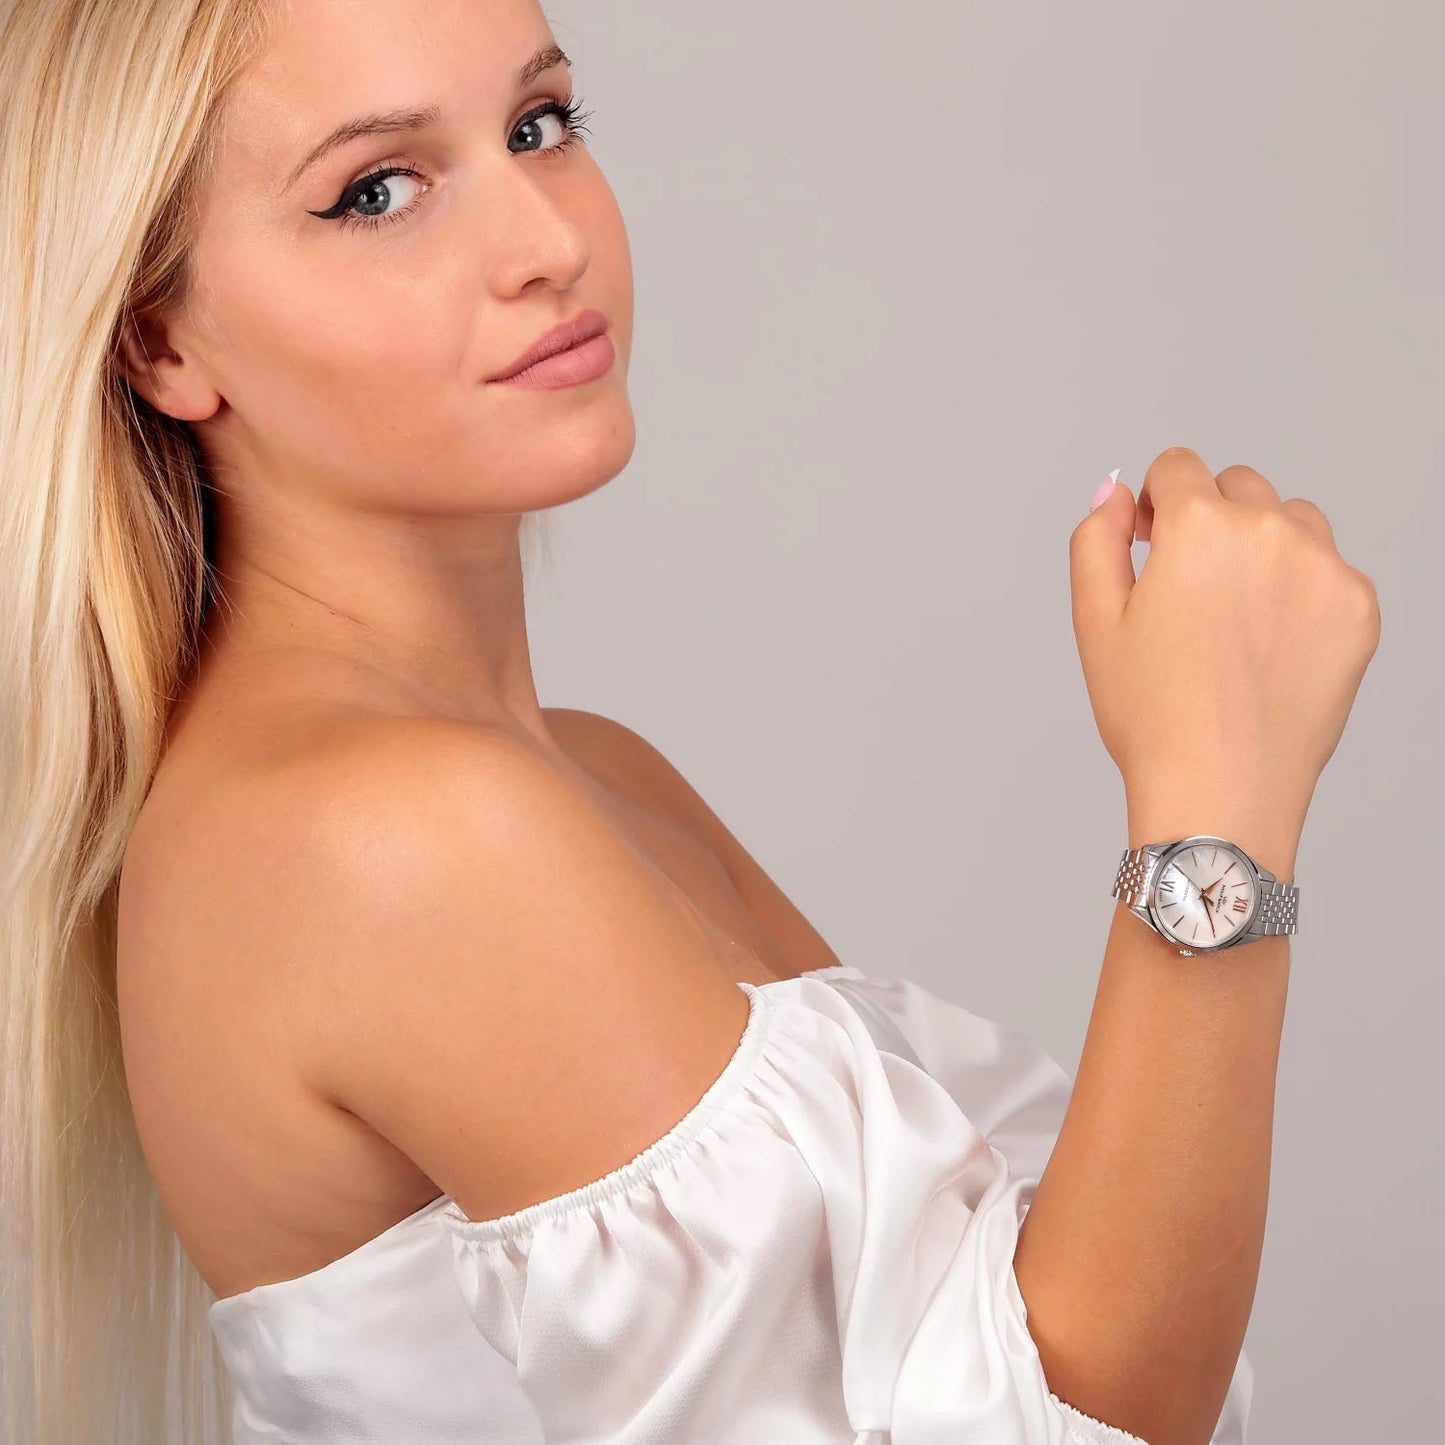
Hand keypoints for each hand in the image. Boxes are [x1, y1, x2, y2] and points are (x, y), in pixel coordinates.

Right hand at [1070, 448, 1380, 859]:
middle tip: (1187, 589)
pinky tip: (1267, 646)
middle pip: (1236, 486)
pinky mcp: (1357, 608)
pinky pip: (1328, 570)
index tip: (1148, 543)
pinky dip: (1299, 591)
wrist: (1221, 790)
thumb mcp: (1095, 622)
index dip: (1153, 503)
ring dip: (1260, 545)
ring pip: (1290, 520)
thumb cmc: (1152, 715)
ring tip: (1232, 617)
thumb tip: (1113, 494)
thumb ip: (1095, 539)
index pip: (1177, 466)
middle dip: (1207, 519)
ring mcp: (1323, 568)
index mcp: (1198, 526)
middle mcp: (1270, 532)